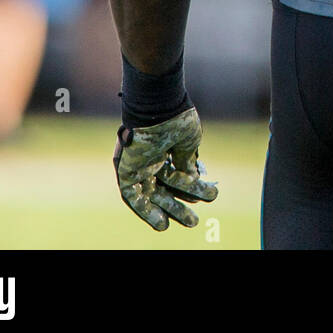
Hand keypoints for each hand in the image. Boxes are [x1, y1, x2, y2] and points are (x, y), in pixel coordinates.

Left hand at [113, 107, 217, 229]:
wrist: (158, 108)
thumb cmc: (175, 119)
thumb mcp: (188, 142)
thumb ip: (188, 161)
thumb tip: (194, 177)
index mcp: (166, 150)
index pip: (177, 176)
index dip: (190, 189)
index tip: (206, 196)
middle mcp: (152, 160)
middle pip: (165, 189)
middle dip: (180, 205)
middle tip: (194, 221)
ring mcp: (139, 167)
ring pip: (152, 195)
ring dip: (166, 210)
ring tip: (185, 224)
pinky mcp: (126, 172)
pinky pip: (133, 197)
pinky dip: (145, 211)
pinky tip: (161, 223)